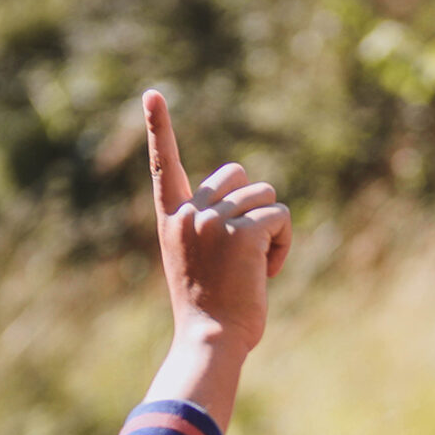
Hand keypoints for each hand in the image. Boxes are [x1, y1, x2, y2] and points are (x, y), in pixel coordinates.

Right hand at [144, 89, 291, 356]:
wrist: (209, 341)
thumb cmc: (209, 313)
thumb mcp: (198, 263)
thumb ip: (211, 228)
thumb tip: (254, 208)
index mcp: (172, 220)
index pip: (165, 166)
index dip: (160, 128)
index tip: (153, 94)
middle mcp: (189, 213)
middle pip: (238, 175)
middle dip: (253, 205)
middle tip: (245, 251)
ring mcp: (214, 220)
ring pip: (265, 197)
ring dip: (270, 231)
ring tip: (252, 269)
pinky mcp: (243, 231)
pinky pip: (280, 218)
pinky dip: (282, 244)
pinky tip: (264, 273)